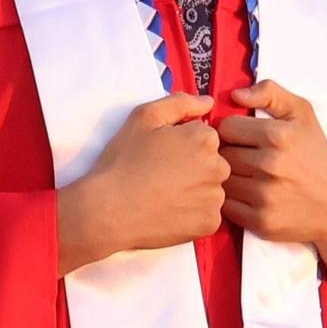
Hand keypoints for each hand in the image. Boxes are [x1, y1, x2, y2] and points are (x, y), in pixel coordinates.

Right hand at [58, 93, 227, 273]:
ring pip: (211, 189)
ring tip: (163, 195)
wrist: (108, 211)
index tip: (161, 154)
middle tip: (161, 175)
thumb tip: (208, 103)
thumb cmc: (123, 161)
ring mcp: (215, 199)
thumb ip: (180, 103)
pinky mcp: (209, 224)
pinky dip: (192, 214)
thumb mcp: (143, 118)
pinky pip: (207, 215)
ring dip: (194, 190)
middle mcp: (218, 168)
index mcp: (205, 139)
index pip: (205, 136)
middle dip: (193, 166)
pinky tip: (169, 212)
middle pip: (212, 162)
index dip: (182, 143)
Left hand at [220, 82, 326, 297]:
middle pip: (222, 154)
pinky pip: (226, 205)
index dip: (233, 132)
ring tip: (246, 176)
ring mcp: (265, 195)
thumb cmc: (315, 155)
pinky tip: (247, 196)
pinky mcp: (260, 220)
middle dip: (229, 154)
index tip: (244, 138)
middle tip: (245, 159)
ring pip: (221, 180)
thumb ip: (271, 93)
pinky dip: (232, 201)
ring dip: (228, 178)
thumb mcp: (302, 114)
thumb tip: (235, 94)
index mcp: (279, 135)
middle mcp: (271, 164)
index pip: (227, 128)